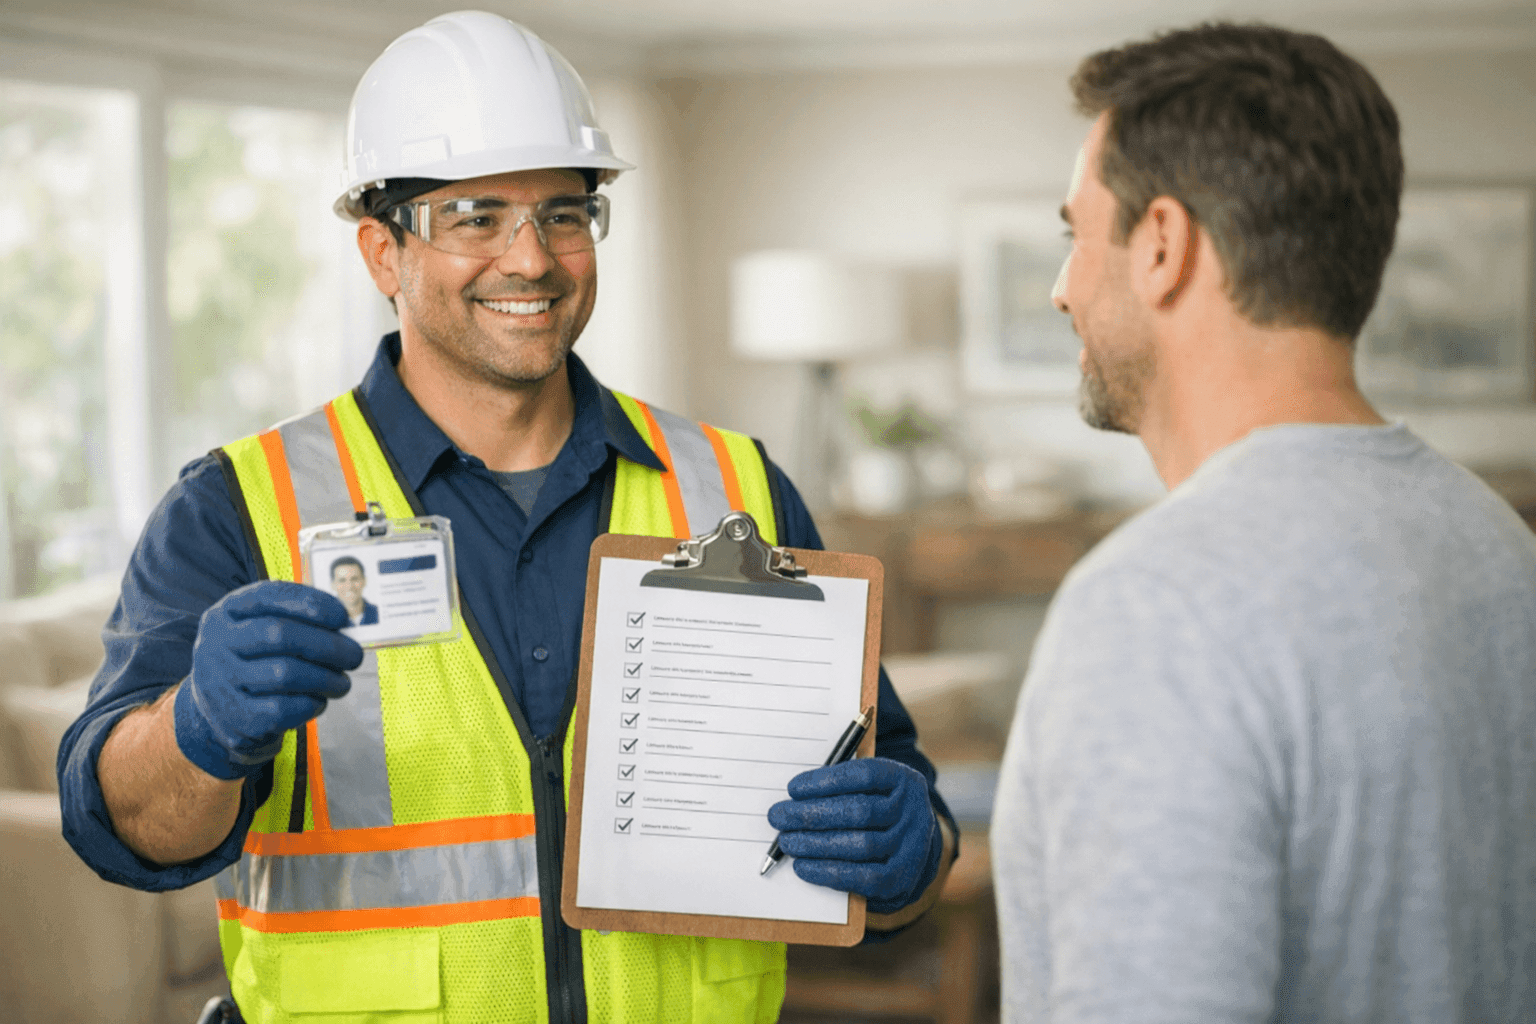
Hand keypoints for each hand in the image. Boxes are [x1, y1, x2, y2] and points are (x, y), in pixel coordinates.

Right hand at [174, 581, 363, 779]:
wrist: (221, 709)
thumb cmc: (256, 659)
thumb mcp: (263, 628)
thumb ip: (299, 621)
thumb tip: (347, 627)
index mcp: (228, 612)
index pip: (267, 596)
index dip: (309, 603)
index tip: (343, 615)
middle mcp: (217, 643)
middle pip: (278, 635)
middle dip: (327, 645)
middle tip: (354, 655)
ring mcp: (220, 681)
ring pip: (284, 674)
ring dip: (326, 678)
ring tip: (342, 682)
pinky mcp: (233, 716)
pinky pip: (282, 709)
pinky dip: (310, 704)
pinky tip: (317, 700)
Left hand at [766, 757, 942, 913]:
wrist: (914, 849)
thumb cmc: (878, 811)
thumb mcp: (871, 789)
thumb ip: (841, 788)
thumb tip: (795, 798)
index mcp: (903, 780)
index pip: (864, 775)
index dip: (826, 781)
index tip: (793, 788)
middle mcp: (913, 812)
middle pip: (860, 811)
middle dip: (813, 814)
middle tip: (779, 816)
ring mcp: (911, 847)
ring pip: (861, 845)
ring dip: (816, 844)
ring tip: (788, 842)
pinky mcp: (901, 880)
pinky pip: (863, 878)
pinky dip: (829, 873)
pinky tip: (804, 867)